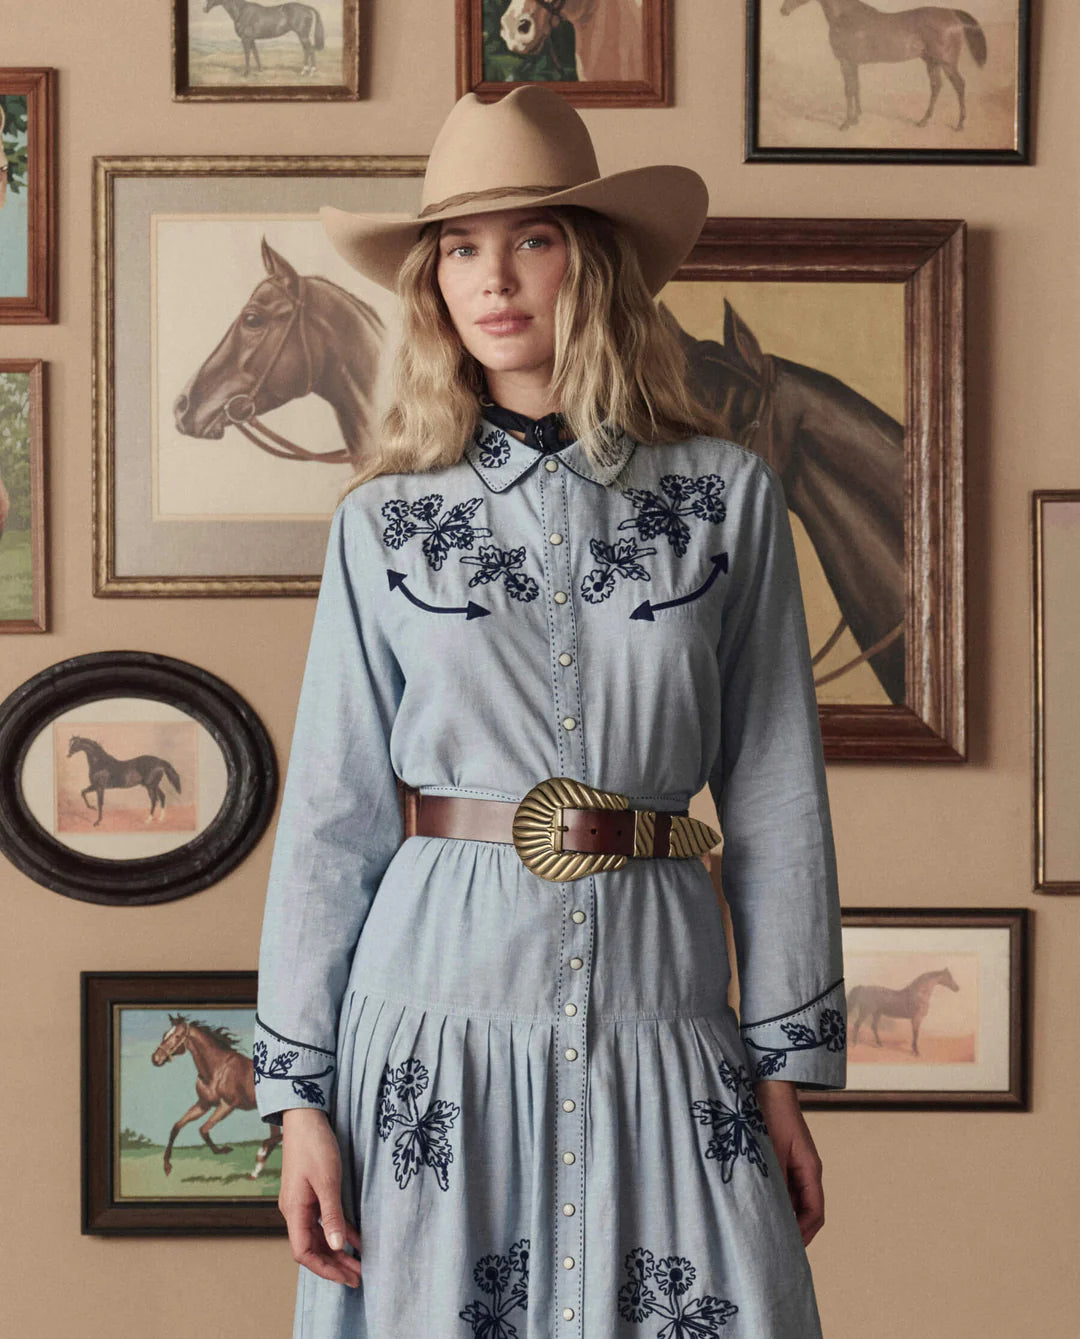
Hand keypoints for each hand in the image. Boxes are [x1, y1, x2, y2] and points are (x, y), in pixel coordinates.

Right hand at [278, 1108, 362, 1286]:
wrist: (305, 1117)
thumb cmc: (315, 1145)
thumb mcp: (327, 1180)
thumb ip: (332, 1215)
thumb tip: (337, 1248)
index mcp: (294, 1210)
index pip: (304, 1252)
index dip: (324, 1268)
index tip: (346, 1277)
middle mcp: (295, 1210)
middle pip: (312, 1248)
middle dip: (334, 1264)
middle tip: (358, 1277)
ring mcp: (302, 1202)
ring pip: (319, 1236)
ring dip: (338, 1251)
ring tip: (360, 1264)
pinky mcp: (311, 1194)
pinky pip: (324, 1220)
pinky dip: (338, 1232)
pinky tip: (355, 1240)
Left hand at [753, 1080, 824, 1246]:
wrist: (765, 1084)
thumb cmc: (769, 1114)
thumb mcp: (770, 1152)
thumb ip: (774, 1183)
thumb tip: (773, 1214)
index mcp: (810, 1169)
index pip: (815, 1212)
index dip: (804, 1233)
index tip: (787, 1247)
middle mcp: (806, 1169)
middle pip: (806, 1210)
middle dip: (794, 1230)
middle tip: (774, 1246)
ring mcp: (795, 1164)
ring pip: (793, 1199)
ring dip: (783, 1214)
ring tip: (763, 1230)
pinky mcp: (782, 1157)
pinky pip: (783, 1187)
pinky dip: (775, 1200)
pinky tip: (758, 1205)